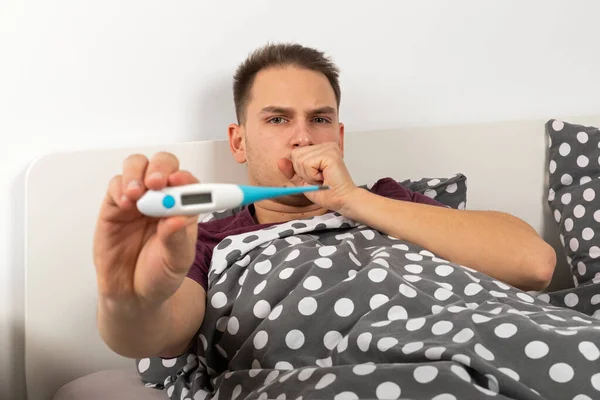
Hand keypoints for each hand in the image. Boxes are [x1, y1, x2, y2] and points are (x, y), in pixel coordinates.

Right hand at [93, 151, 199, 308]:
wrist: (132, 294)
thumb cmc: (160, 274)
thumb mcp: (177, 262)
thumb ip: (177, 239)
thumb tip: (177, 218)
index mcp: (184, 208)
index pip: (188, 182)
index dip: (185, 178)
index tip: (180, 182)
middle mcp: (162, 198)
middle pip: (162, 164)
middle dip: (160, 168)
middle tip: (156, 183)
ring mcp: (138, 200)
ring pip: (137, 166)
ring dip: (137, 174)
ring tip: (137, 194)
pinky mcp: (115, 206)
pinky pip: (115, 186)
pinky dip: (120, 188)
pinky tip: (125, 203)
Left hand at [278, 142, 357, 211]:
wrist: (342, 201)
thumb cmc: (328, 193)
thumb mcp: (303, 182)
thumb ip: (292, 172)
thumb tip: (280, 161)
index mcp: (320, 149)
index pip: (295, 153)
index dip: (300, 170)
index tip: (316, 178)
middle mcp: (325, 146)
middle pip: (296, 155)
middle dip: (303, 172)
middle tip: (319, 179)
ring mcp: (328, 148)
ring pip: (300, 160)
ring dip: (308, 175)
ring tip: (322, 179)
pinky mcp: (330, 154)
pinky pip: (307, 164)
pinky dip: (312, 175)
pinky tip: (324, 177)